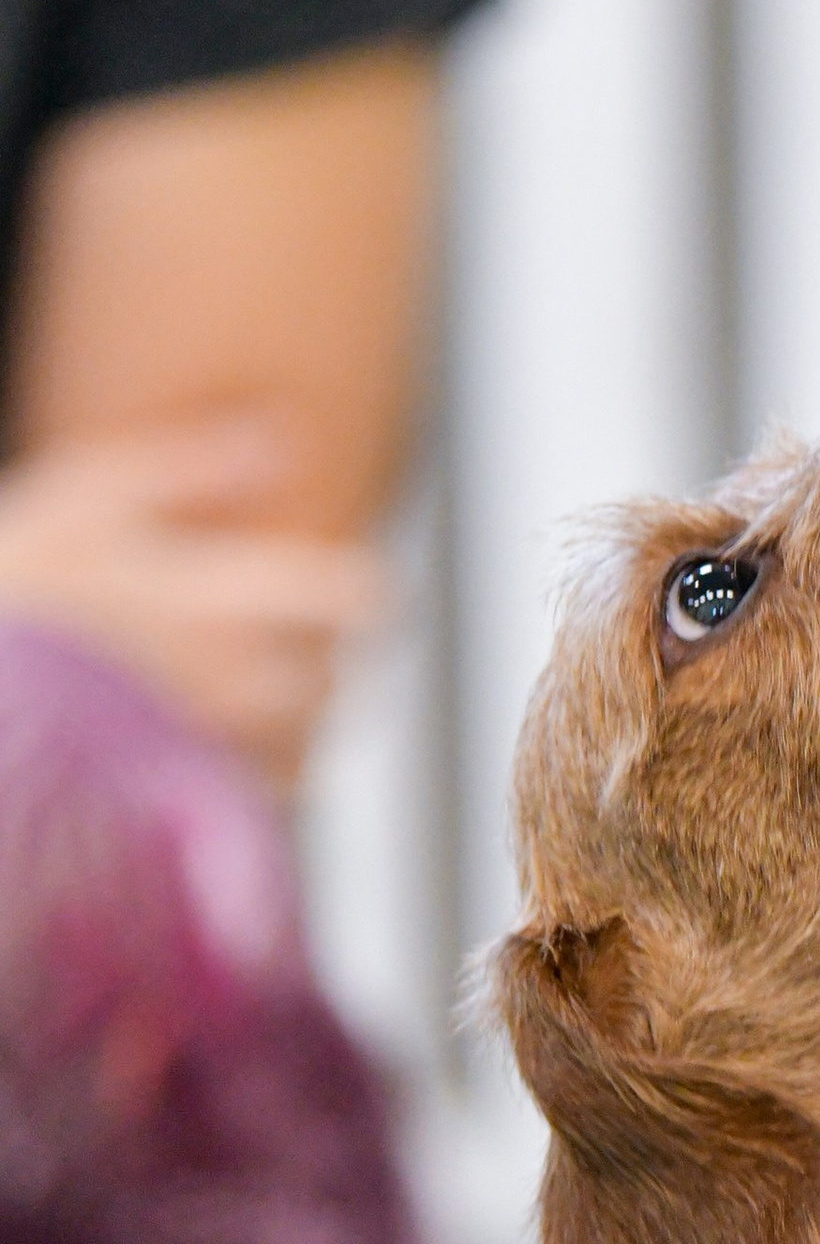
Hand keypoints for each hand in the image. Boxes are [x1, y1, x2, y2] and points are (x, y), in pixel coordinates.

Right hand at [0, 417, 388, 784]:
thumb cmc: (12, 595)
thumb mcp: (84, 500)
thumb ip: (190, 467)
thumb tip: (278, 437)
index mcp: (223, 603)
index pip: (357, 600)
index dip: (361, 588)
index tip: (346, 584)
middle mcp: (234, 684)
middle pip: (334, 676)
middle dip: (317, 655)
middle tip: (273, 633)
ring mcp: (212, 752)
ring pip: (303, 741)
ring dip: (290, 717)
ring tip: (237, 689)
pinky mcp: (183, 806)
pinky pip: (257, 798)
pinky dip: (253, 771)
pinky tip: (203, 739)